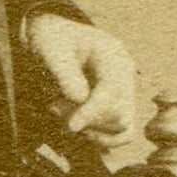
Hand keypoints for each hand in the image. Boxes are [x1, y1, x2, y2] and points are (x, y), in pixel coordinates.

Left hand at [24, 13, 135, 148]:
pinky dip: (102, 138)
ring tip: (61, 112)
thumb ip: (64, 72)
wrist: (54, 39)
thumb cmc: (51, 39)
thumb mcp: (50, 48)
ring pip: (122, 126)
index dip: (92, 111)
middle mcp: (126, 74)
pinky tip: (77, 128)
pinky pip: (123, 133)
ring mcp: (126, 91)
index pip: (112, 90)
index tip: (71, 127)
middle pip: (119, 112)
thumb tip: (80, 99)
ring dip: (90, 128)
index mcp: (113, 55)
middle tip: (54, 106)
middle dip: (85, 118)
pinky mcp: (120, 106)